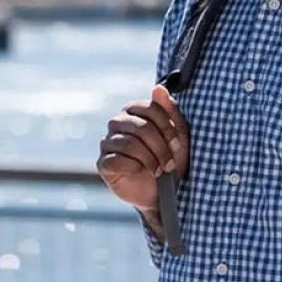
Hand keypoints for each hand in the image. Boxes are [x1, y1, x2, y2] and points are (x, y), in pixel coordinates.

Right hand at [96, 84, 190, 211]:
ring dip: (150, 159)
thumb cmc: (169, 160)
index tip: (178, 145)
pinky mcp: (103, 163)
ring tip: (159, 170)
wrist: (161, 193)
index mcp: (134, 111)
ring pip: (130, 143)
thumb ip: (170, 111)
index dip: (167, 127)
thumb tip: (158, 88)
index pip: (150, 108)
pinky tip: (141, 171)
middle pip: (141, 127)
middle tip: (170, 163)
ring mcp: (107, 142)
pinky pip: (116, 159)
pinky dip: (134, 167)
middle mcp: (117, 122)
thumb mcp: (178, 136)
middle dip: (160, 147)